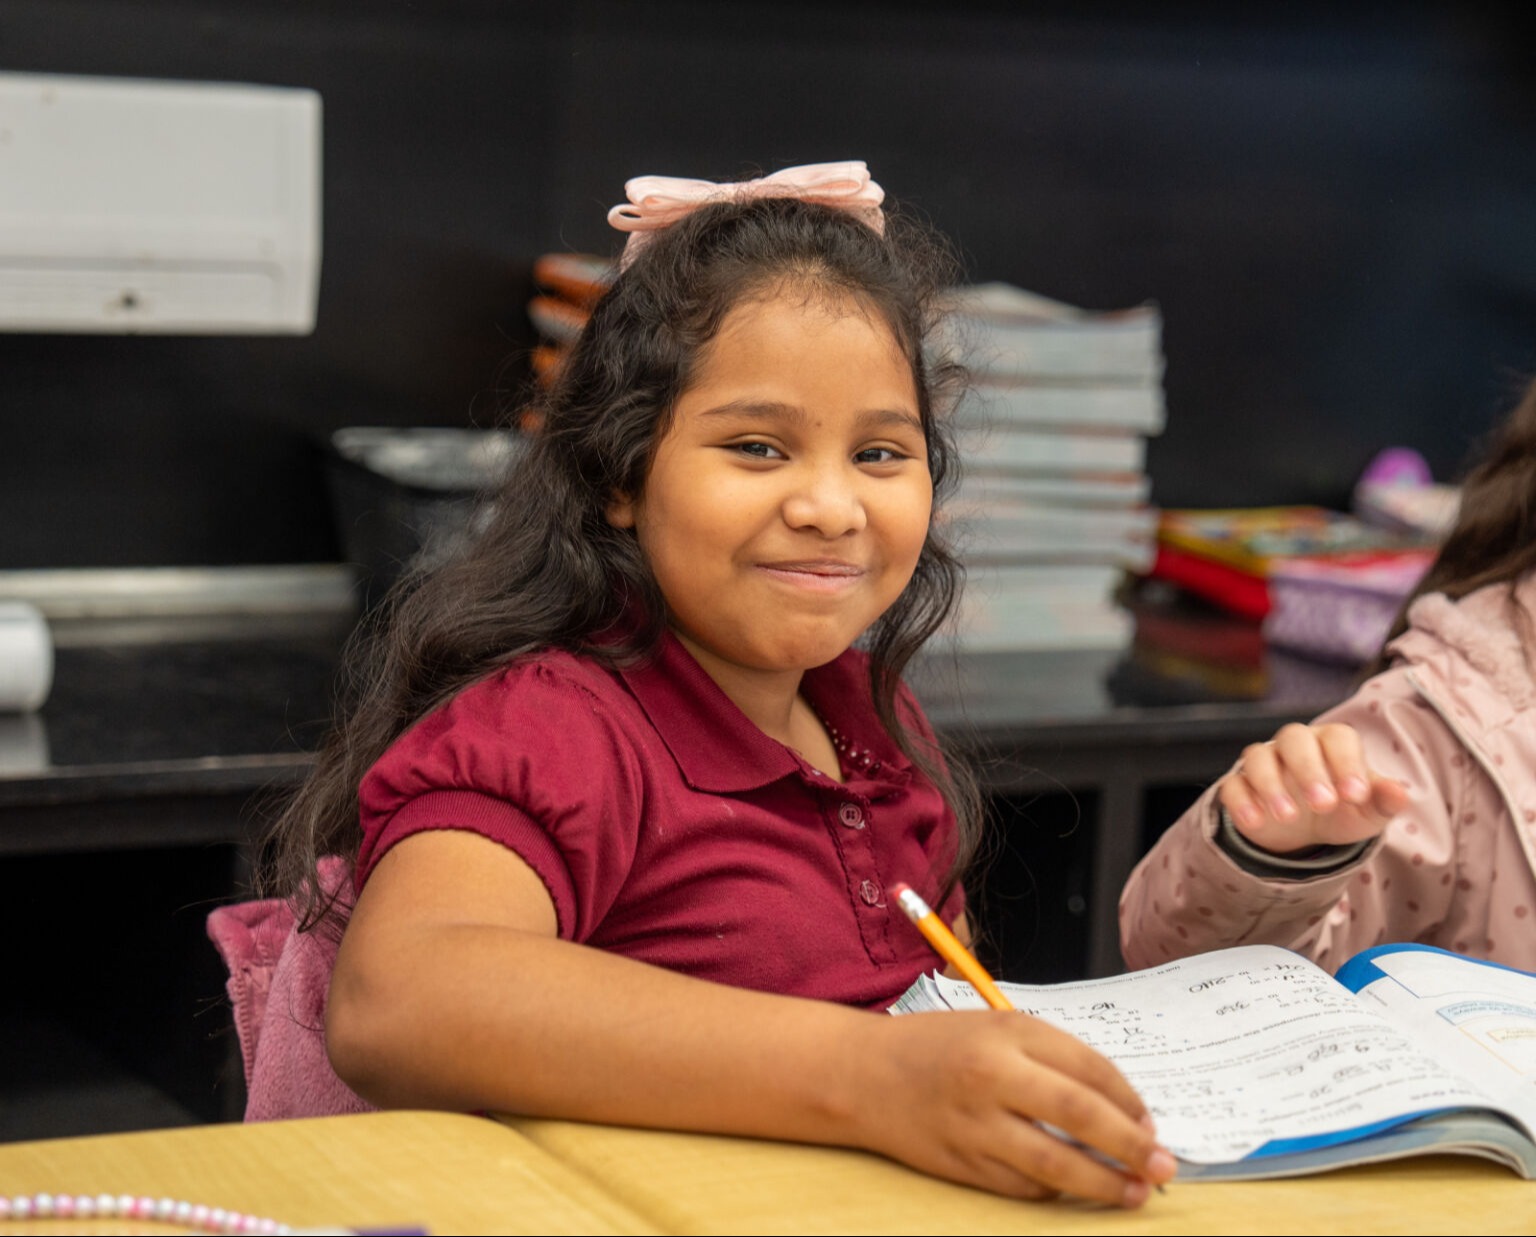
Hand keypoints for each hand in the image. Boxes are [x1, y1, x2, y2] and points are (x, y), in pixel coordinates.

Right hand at [859, 1010, 1177, 1206]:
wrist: (864, 1074)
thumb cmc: (937, 1046)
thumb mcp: (997, 1028)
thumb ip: (1052, 1057)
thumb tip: (1117, 1104)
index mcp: (1008, 1033)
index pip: (1089, 1067)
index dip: (1130, 1099)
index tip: (1151, 1122)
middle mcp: (992, 1076)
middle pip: (1080, 1115)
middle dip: (1131, 1145)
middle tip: (1164, 1164)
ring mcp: (975, 1124)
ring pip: (1055, 1164)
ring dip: (1104, 1183)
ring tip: (1135, 1191)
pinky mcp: (962, 1163)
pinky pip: (1023, 1185)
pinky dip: (1055, 1189)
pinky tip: (1074, 1187)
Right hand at [1220, 722, 1409, 855]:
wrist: (1305, 832)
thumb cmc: (1342, 810)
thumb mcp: (1368, 811)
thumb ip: (1384, 800)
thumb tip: (1399, 793)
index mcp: (1330, 743)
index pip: (1337, 738)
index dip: (1346, 763)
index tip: (1355, 796)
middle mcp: (1294, 745)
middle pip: (1294, 739)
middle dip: (1308, 770)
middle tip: (1323, 805)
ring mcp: (1263, 763)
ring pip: (1258, 757)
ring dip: (1272, 785)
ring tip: (1289, 817)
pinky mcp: (1239, 786)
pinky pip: (1232, 785)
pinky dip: (1241, 802)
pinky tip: (1256, 823)